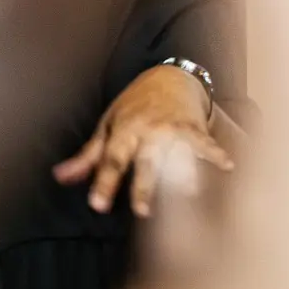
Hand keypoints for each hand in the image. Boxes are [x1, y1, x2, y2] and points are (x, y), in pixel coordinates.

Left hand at [55, 63, 236, 214]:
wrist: (168, 77)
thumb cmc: (134, 106)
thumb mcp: (108, 125)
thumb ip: (88, 156)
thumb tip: (60, 177)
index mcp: (124, 131)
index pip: (111, 160)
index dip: (103, 183)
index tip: (97, 205)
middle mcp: (149, 131)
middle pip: (145, 162)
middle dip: (144, 185)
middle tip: (141, 210)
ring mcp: (173, 129)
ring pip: (177, 155)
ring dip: (184, 173)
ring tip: (190, 192)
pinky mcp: (194, 127)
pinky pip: (204, 142)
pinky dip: (216, 153)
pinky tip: (227, 166)